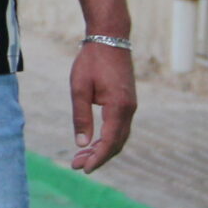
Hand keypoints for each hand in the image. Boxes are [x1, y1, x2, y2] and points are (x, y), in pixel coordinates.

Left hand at [69, 40, 137, 171]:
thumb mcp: (79, 88)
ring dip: (102, 149)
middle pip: (116, 143)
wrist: (110, 37)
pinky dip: (108, 138)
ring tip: (82, 156)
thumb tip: (81, 144)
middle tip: (76, 165)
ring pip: (119, 136)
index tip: (83, 169)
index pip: (109, 142)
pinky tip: (94, 141)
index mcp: (119, 107)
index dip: (97, 158)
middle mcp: (129, 109)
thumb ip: (81, 117)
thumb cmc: (92, 61)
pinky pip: (120, 127)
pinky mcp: (127, 101)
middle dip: (98, 157)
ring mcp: (130, 105)